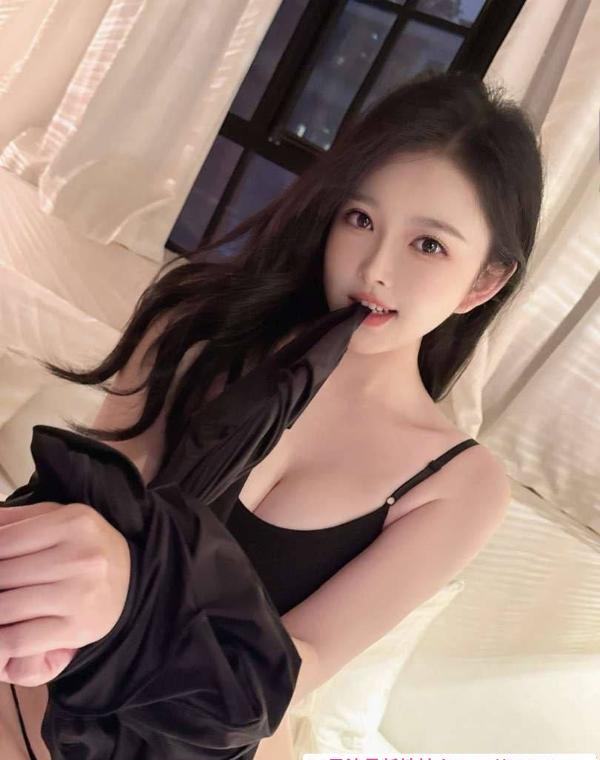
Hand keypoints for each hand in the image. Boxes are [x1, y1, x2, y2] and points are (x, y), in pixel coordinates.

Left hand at [0, 501, 130, 686]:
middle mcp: (80, 557)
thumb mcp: (58, 518)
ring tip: (0, 604)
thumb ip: (16, 519)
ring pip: (5, 607)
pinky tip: (0, 630)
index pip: (4, 541)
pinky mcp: (77, 628)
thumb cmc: (85, 547)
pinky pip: (17, 639)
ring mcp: (80, 594)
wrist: (132, 580)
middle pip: (3, 574)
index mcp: (74, 522)